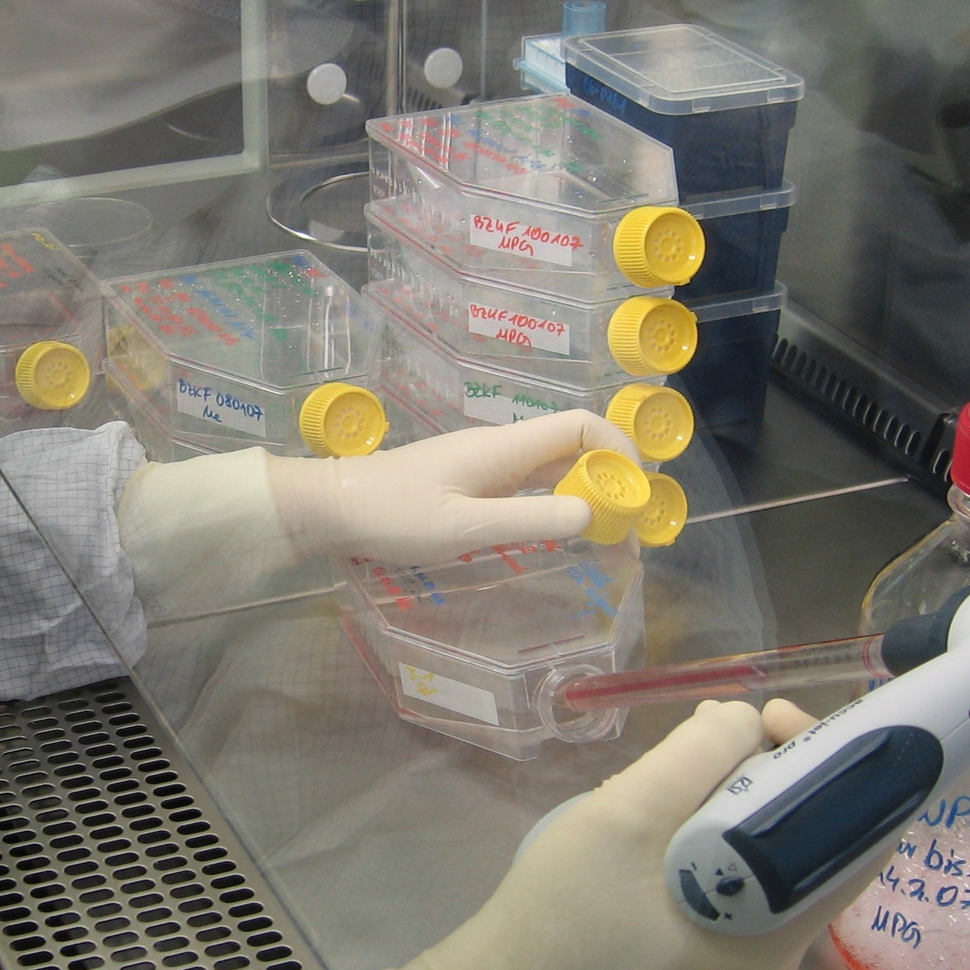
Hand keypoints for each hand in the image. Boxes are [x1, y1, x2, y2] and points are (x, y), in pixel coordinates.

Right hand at [253, 698, 868, 969]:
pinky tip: (669, 824)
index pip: (860, 841)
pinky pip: (743, 897)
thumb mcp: (626, 814)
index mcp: (777, 941)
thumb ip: (697, 755)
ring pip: (775, 870)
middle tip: (719, 733)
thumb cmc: (562, 910)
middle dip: (775, 777)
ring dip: (742, 808)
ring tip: (681, 771)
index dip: (834, 764)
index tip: (772, 719)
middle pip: (814, 852)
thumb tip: (745, 720)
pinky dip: (720, 848)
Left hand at [265, 411, 633, 564]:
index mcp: (504, 448)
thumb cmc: (393, 515)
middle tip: (630, 536)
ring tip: (609, 543)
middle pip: (576, 448)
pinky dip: (558, 507)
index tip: (635, 496)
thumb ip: (526, 521)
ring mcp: (489, 466)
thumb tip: (592, 515)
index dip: (619, 450)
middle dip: (612, 483)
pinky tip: (563, 538)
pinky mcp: (475, 484)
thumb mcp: (462, 526)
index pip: (581, 426)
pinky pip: (532, 487)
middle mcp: (503, 449)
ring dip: (588, 498)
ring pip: (556, 470)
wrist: (334, 508)